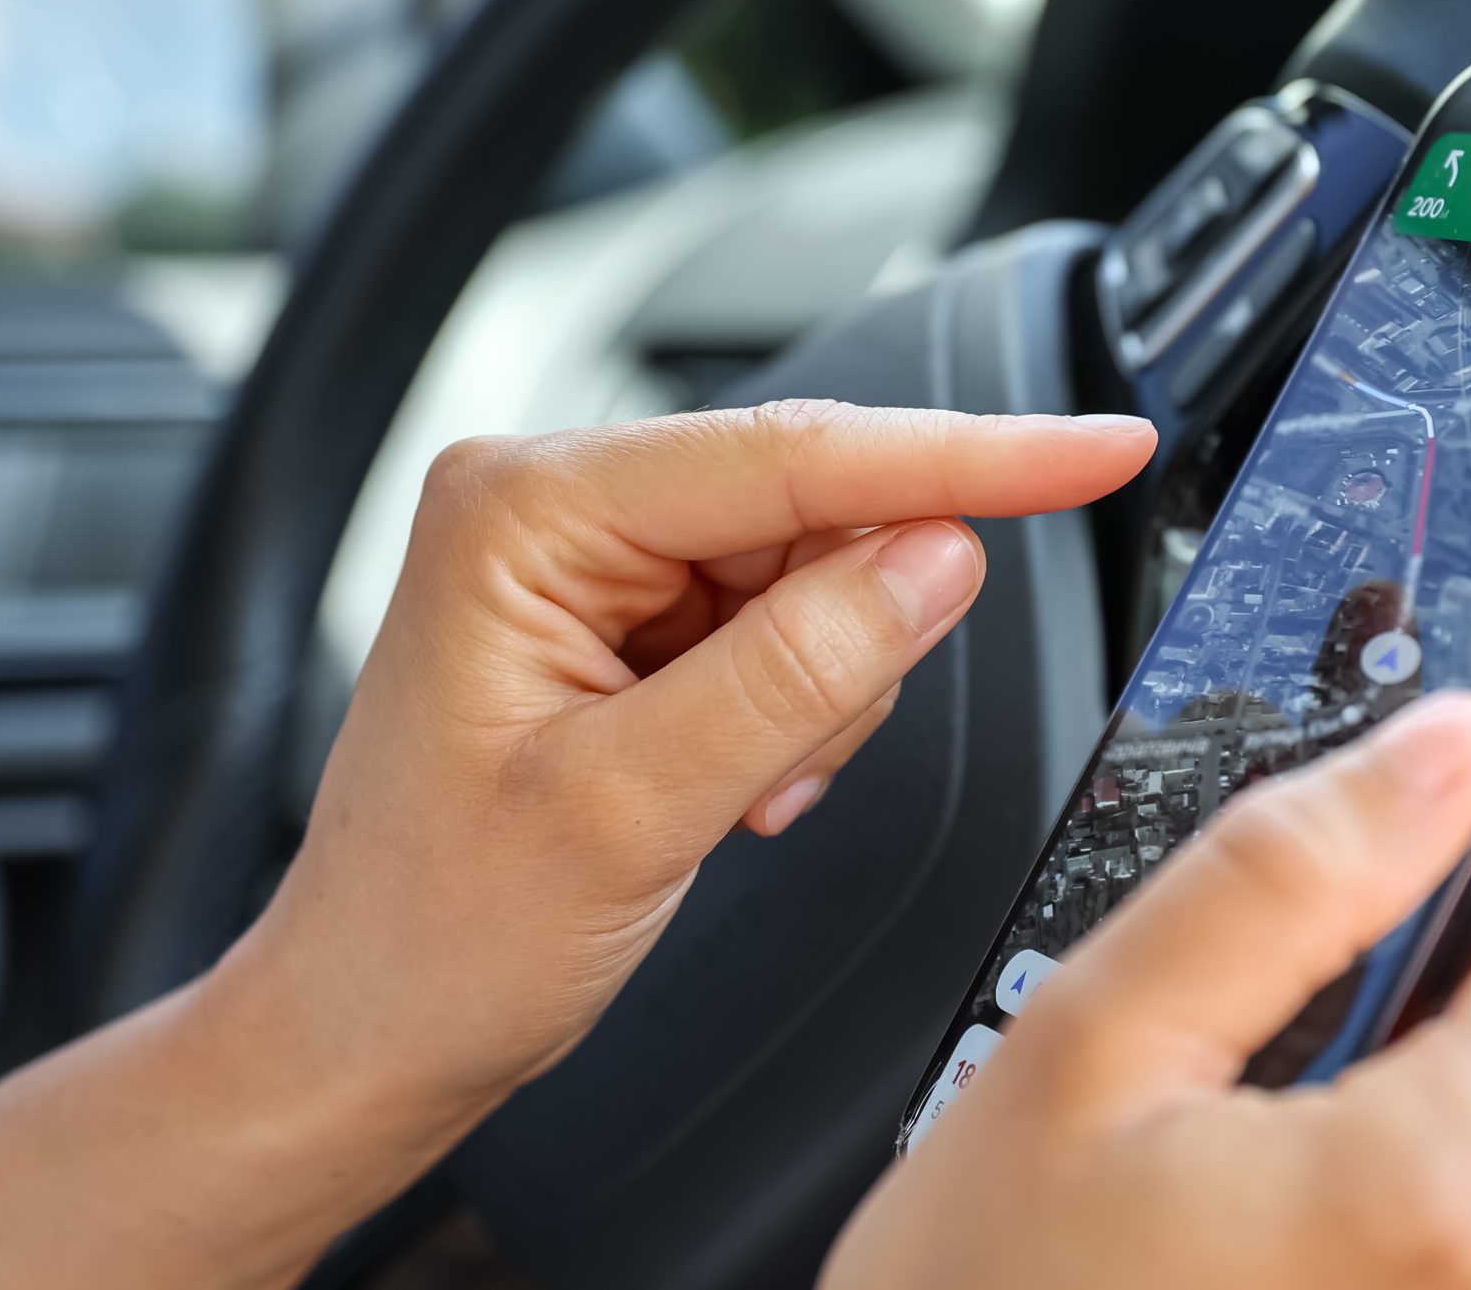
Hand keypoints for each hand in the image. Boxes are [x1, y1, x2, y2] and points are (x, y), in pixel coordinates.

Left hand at [214, 401, 1156, 1117]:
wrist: (373, 1024)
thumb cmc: (434, 930)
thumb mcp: (630, 810)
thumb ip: (795, 672)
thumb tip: (939, 559)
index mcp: (527, 507)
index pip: (796, 452)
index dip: (971, 455)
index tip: (1096, 446)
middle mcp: (559, 503)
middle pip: (821, 508)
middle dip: (850, 640)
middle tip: (784, 766)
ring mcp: (598, 559)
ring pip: (826, 572)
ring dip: (820, 696)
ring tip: (733, 790)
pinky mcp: (634, 614)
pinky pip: (794, 626)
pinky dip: (799, 715)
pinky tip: (732, 783)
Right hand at [824, 694, 1470, 1289]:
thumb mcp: (1093, 1045)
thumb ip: (1284, 876)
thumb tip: (1439, 747)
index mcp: (1438, 1183)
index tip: (1456, 790)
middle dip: (1424, 964)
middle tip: (1249, 995)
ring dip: (1383, 1074)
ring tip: (1217, 1123)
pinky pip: (1459, 1214)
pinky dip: (1373, 1166)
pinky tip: (1243, 1201)